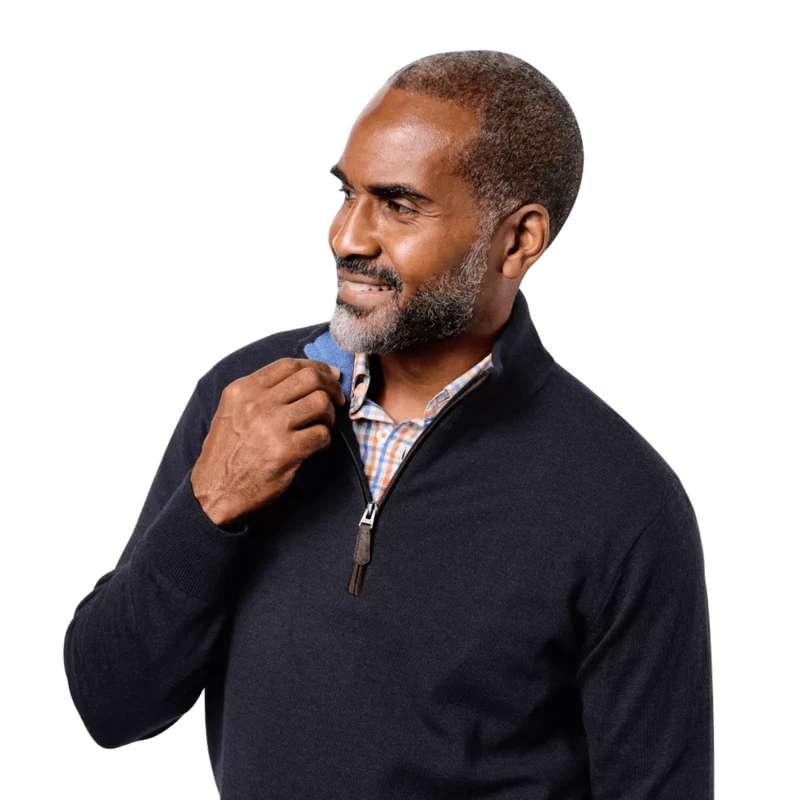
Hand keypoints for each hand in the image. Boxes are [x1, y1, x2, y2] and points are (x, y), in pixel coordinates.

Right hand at [190, 358, 345, 526]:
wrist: (214, 492)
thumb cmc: (227, 453)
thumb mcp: (231, 411)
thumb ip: (260, 393)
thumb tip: (301, 377)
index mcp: (243, 390)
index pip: (289, 365)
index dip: (316, 366)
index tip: (330, 374)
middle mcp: (257, 404)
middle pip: (310, 379)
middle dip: (331, 387)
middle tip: (337, 399)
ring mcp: (272, 426)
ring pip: (321, 403)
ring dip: (329, 414)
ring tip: (323, 425)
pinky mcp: (286, 451)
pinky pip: (322, 434)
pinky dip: (326, 440)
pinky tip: (318, 447)